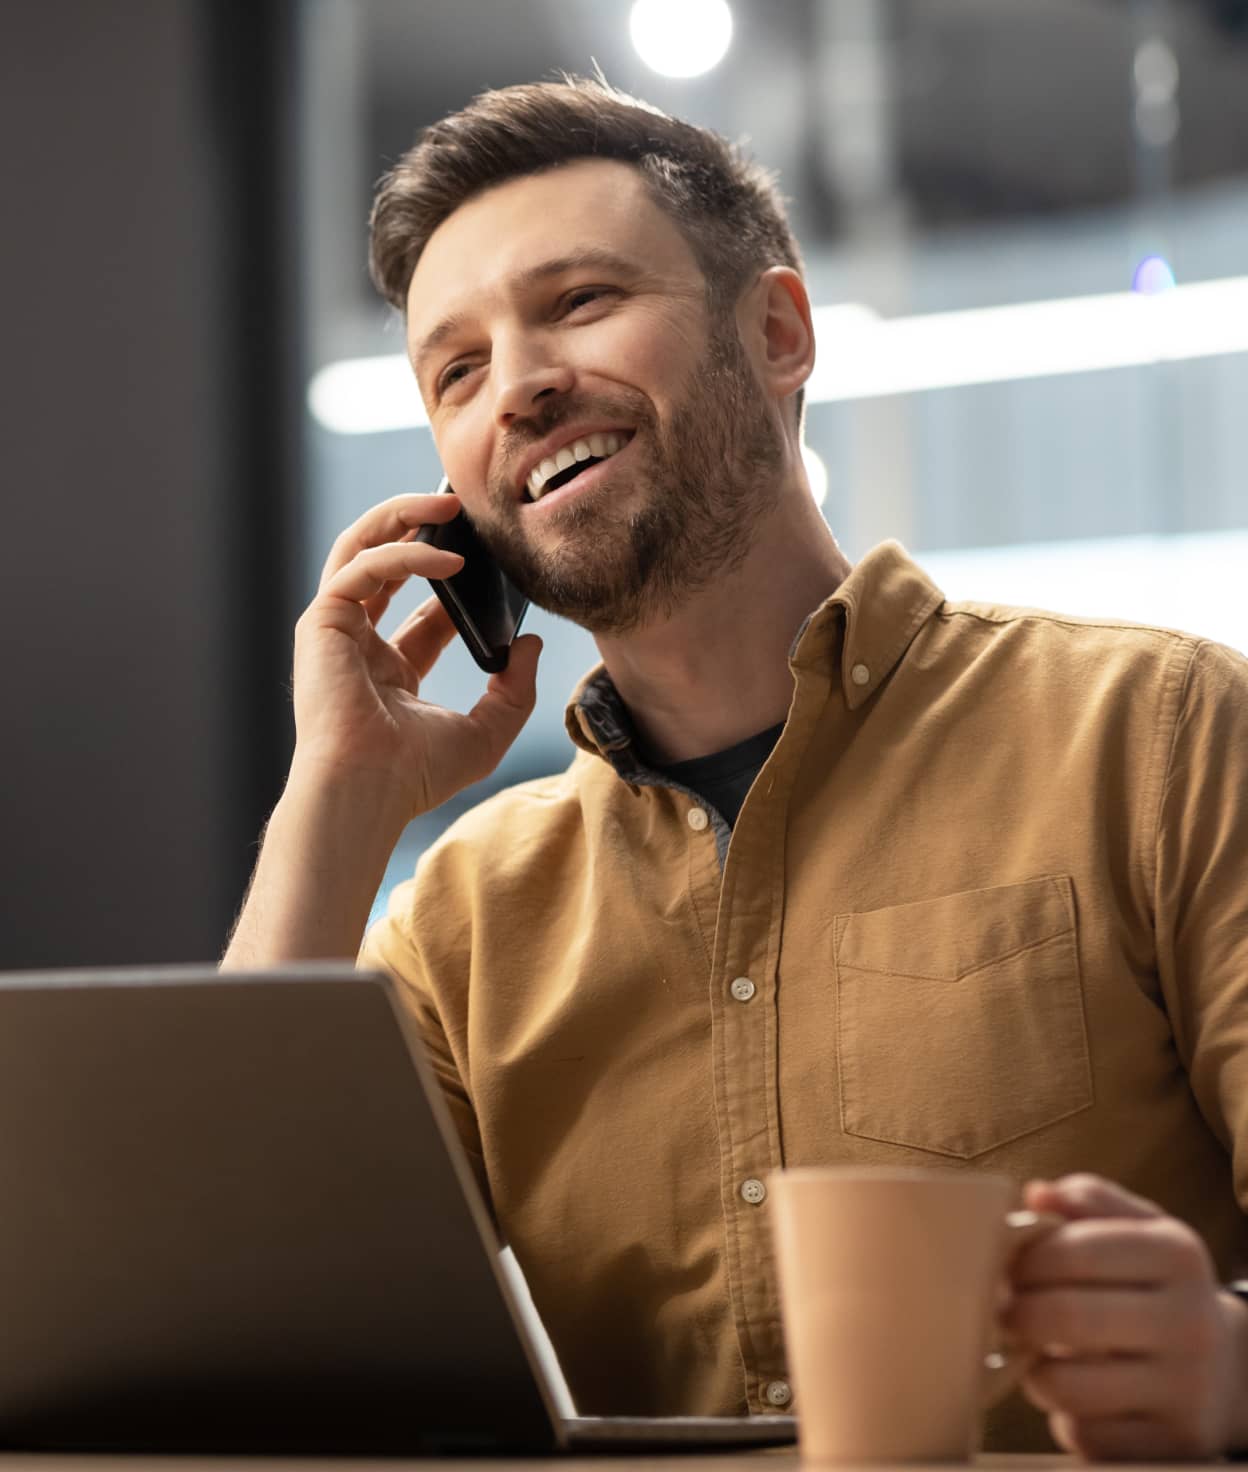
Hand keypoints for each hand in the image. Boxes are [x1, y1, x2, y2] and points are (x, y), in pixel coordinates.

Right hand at [291, 492, 541, 819]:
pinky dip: (405, 553)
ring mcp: (336, 630)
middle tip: (463, 506)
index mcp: (389, 670)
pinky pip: (362, 566)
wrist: (369, 792)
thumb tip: (530, 642)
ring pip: (361, 547)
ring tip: (450, 504)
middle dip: (418, 525)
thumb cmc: (416, 776)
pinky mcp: (321, 622)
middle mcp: (358, 644)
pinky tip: (449, 559)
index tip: (493, 558)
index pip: (424, 608)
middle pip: (383, 561)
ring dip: (402, 516)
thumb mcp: (487, 732)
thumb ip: (514, 690)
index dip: (456, 578)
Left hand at [1006, 1173, 1247, 1459]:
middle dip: (1016, 1313)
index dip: (1024, 1259)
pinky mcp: (1169, 1446)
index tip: (1007, 1266)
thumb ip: (1086, 1200)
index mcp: (1178, 1256)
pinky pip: (1083, 1433)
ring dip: (1032, 1369)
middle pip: (1066, 1317)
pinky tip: (1076, 1392)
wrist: (1225, 1371)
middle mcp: (1190, 1324)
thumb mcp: (1139, 1229)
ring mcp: (1185, 1391)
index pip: (1075, 1250)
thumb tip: (1035, 1195)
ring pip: (1066, 1384)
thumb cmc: (1157, 1287)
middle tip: (1006, 1310)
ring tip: (1035, 1352)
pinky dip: (1063, 1414)